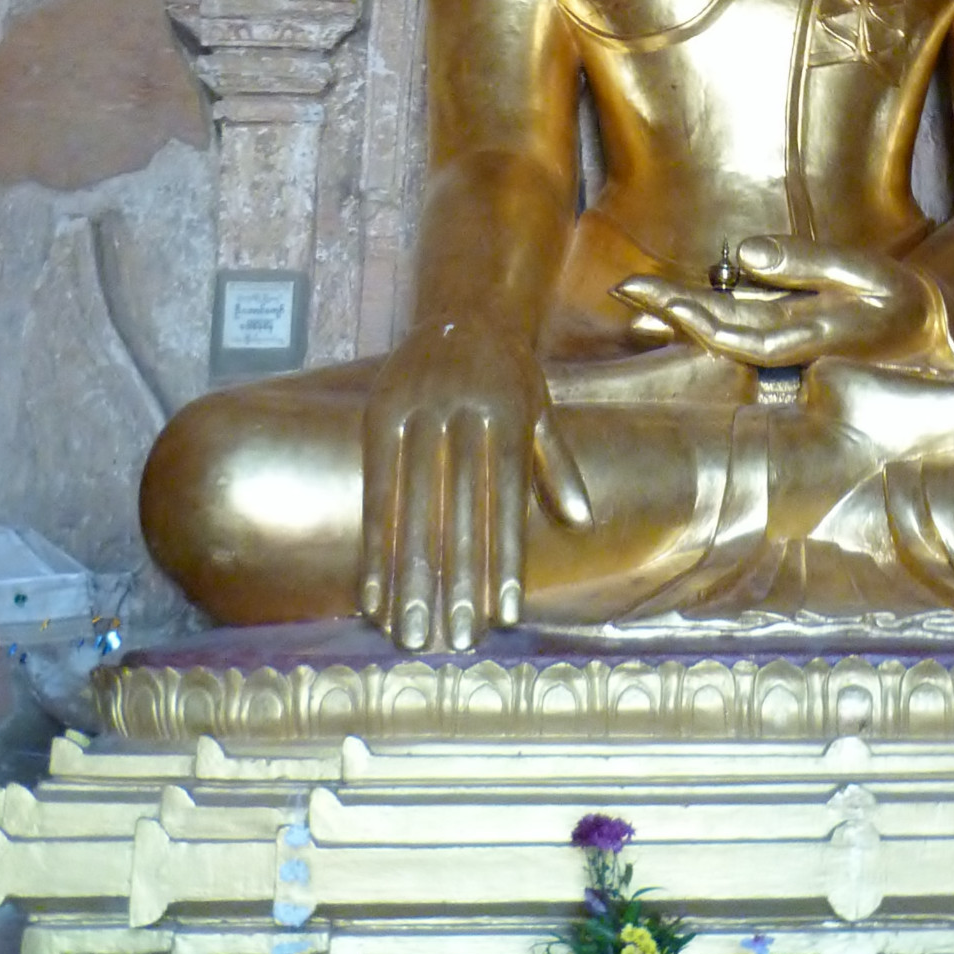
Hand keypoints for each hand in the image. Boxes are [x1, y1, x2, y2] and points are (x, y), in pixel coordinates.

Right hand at [359, 322, 589, 650]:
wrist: (459, 311)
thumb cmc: (509, 374)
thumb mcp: (541, 407)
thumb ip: (556, 464)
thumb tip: (582, 521)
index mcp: (506, 410)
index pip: (506, 499)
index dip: (505, 560)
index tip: (506, 617)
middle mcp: (458, 410)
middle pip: (457, 513)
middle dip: (456, 582)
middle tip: (455, 642)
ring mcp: (414, 412)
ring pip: (411, 509)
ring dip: (410, 578)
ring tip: (411, 633)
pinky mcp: (376, 416)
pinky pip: (374, 492)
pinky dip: (373, 547)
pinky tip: (371, 595)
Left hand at [615, 235, 944, 371]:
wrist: (929, 339)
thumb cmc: (900, 304)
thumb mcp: (864, 272)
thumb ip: (805, 263)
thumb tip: (745, 254)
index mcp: (811, 337)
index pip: (742, 334)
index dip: (698, 319)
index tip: (661, 301)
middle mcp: (791, 349)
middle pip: (721, 333)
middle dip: (674, 312)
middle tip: (627, 290)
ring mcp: (788, 344)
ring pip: (725, 328)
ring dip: (682, 313)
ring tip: (638, 296)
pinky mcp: (789, 334)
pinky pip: (742, 322)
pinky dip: (709, 311)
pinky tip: (676, 301)